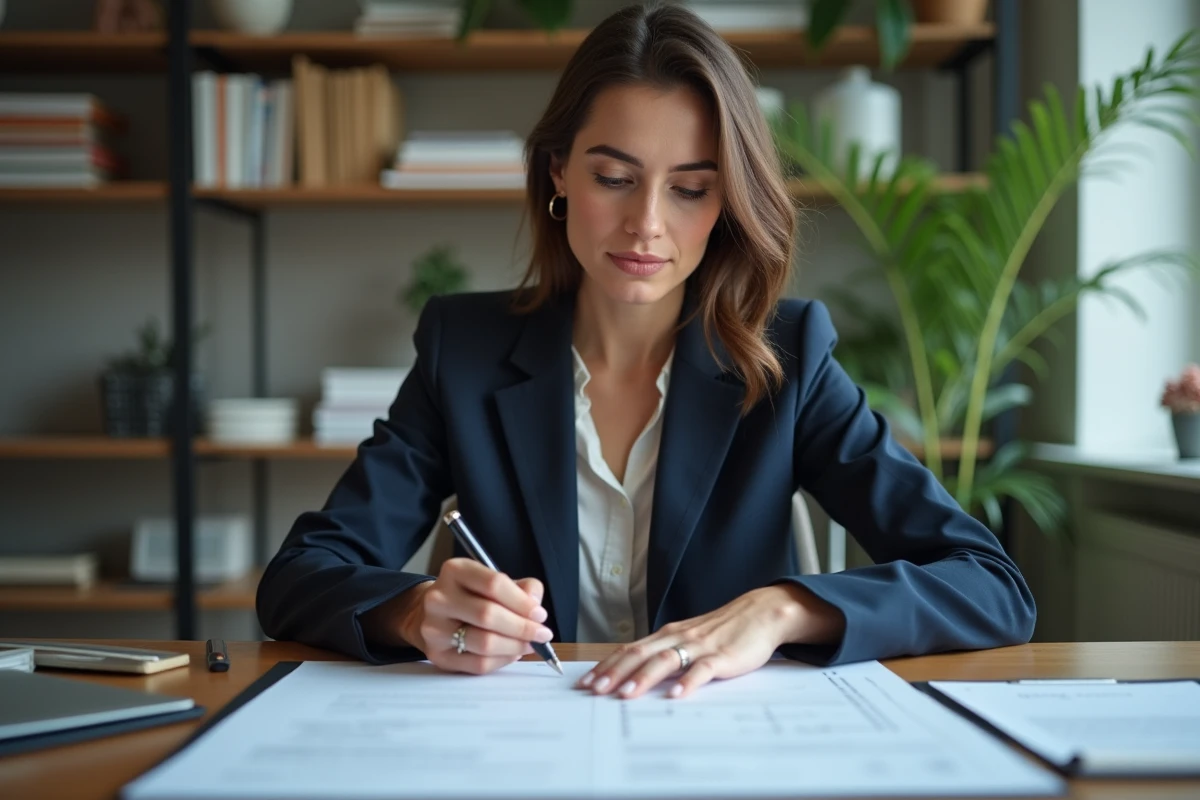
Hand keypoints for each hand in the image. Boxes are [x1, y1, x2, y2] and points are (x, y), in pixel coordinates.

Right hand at [364, 559, 554, 674]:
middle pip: (488, 615)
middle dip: (522, 627)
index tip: (540, 614)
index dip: (521, 602)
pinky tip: (511, 653)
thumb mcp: (494, 581)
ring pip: (484, 642)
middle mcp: (439, 598)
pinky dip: (502, 660)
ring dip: (515, 646)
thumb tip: (535, 606)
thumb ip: (522, 588)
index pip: (493, 584)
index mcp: (455, 571)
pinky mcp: (437, 655)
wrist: (433, 614)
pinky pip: (478, 664)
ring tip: (528, 644)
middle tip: (541, 633)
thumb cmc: (471, 597)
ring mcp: (434, 628)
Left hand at [577, 584, 843, 699]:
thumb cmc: (723, 630)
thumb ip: (666, 653)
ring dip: (643, 677)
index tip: (587, 681)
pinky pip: (701, 670)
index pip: (630, 649)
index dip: (608, 665)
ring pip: (664, 661)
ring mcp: (699, 646)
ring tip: (625, 694)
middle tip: (594, 689)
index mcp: (667, 635)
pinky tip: (675, 694)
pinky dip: (687, 682)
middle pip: (640, 654)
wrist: (760, 613)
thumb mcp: (689, 639)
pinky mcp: (721, 657)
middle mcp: (678, 638)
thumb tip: (636, 673)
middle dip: (615, 672)